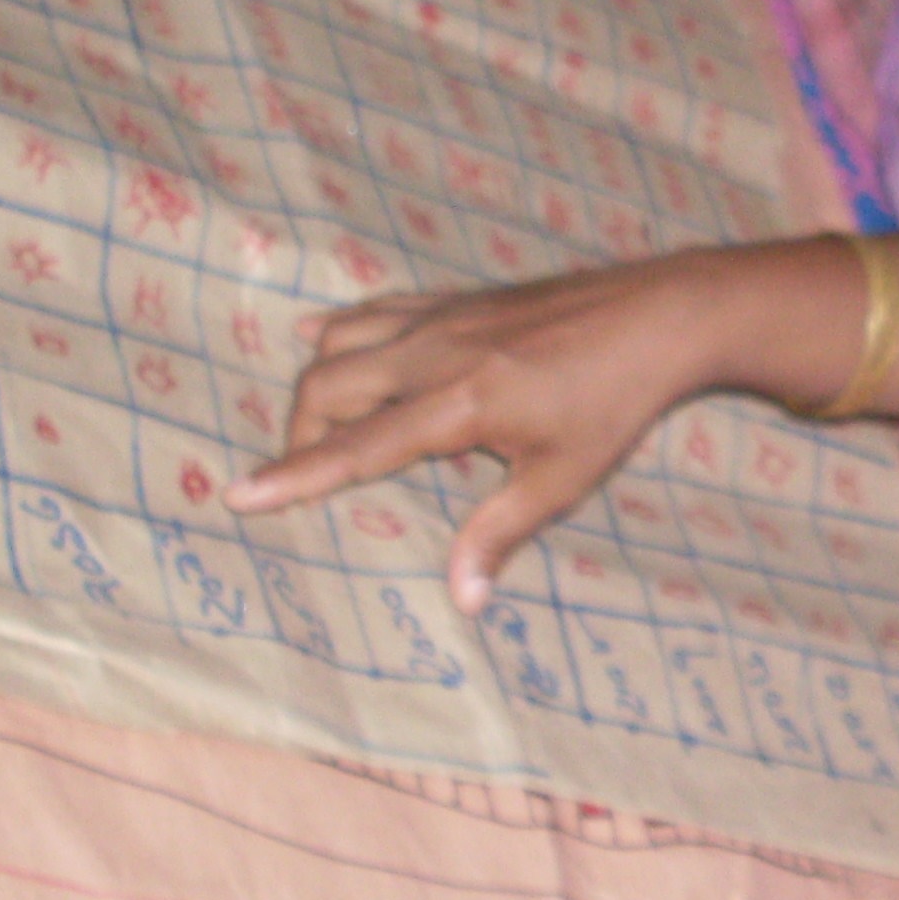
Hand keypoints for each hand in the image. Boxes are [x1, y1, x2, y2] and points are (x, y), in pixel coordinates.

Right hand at [224, 252, 754, 614]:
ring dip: (318, 382)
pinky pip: (378, 309)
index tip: (238, 497)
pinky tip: (323, 341)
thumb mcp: (563, 477)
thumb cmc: (616, 402)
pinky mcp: (460, 298)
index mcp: (460, 403)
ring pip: (343, 339)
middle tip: (302, 476)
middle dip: (299, 432)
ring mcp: (445, 316)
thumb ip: (500, 532)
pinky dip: (343, 331)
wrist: (661, 314)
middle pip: (328, 386)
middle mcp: (436, 351)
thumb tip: (461, 601)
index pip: (356, 447)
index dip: (293, 476)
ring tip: (320, 425)